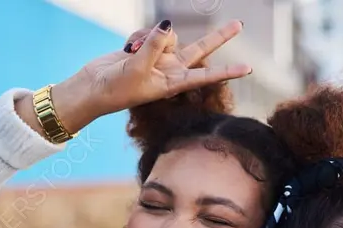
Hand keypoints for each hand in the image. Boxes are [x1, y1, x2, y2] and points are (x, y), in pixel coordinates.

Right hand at [68, 20, 250, 127]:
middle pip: (201, 49)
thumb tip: (169, 27)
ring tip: (133, 52)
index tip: (248, 69)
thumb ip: (155, 47)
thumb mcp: (137, 69)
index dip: (227, 71)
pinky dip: (138, 36)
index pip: (206, 75)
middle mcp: (172, 70)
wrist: (94, 88)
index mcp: (174, 83)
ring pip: (168, 35)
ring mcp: (160, 58)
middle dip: (219, 36)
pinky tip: (127, 48)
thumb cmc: (116, 89)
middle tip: (239, 24)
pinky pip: (151, 32)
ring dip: (151, 37)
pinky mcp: (147, 48)